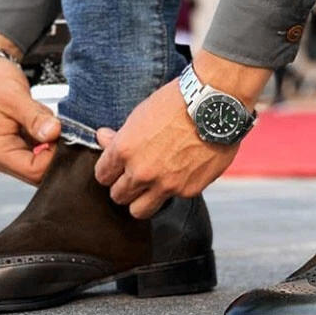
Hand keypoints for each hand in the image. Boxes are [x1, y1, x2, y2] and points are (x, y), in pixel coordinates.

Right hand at [0, 24, 60, 184]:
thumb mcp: (15, 96)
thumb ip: (35, 117)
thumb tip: (54, 133)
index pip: (35, 171)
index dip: (55, 157)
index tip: (64, 134)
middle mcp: (1, 158)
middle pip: (38, 172)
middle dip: (56, 153)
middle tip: (66, 129)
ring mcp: (8, 153)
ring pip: (41, 163)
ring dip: (53, 146)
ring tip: (54, 123)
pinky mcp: (16, 144)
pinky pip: (38, 151)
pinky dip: (49, 140)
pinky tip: (49, 123)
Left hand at [95, 50, 270, 218]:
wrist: (214, 105)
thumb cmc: (175, 103)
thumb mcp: (141, 114)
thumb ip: (120, 135)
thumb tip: (101, 138)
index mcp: (124, 151)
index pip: (102, 176)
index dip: (110, 172)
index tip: (118, 169)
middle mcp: (141, 172)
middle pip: (118, 196)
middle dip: (124, 187)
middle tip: (135, 177)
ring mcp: (164, 184)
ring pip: (139, 210)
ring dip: (142, 200)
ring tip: (151, 187)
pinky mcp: (187, 190)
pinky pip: (172, 199)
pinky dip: (174, 189)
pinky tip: (182, 171)